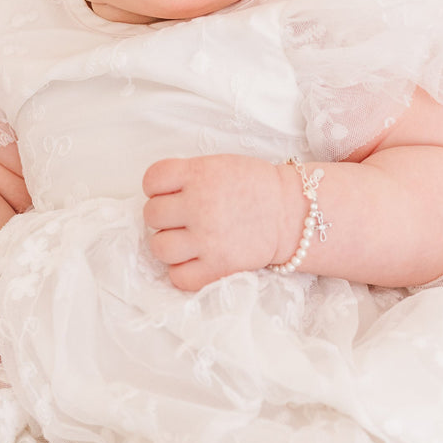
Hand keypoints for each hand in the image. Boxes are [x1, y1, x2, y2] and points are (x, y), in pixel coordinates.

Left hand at [142, 154, 292, 290]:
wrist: (291, 213)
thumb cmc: (254, 186)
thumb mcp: (219, 165)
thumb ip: (188, 175)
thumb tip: (158, 195)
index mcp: (200, 174)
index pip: (152, 179)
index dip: (156, 186)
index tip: (170, 192)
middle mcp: (200, 205)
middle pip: (152, 214)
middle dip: (164, 215)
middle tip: (182, 216)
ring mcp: (207, 239)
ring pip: (159, 247)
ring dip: (169, 243)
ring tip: (187, 239)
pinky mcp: (217, 268)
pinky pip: (178, 277)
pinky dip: (182, 270)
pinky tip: (195, 259)